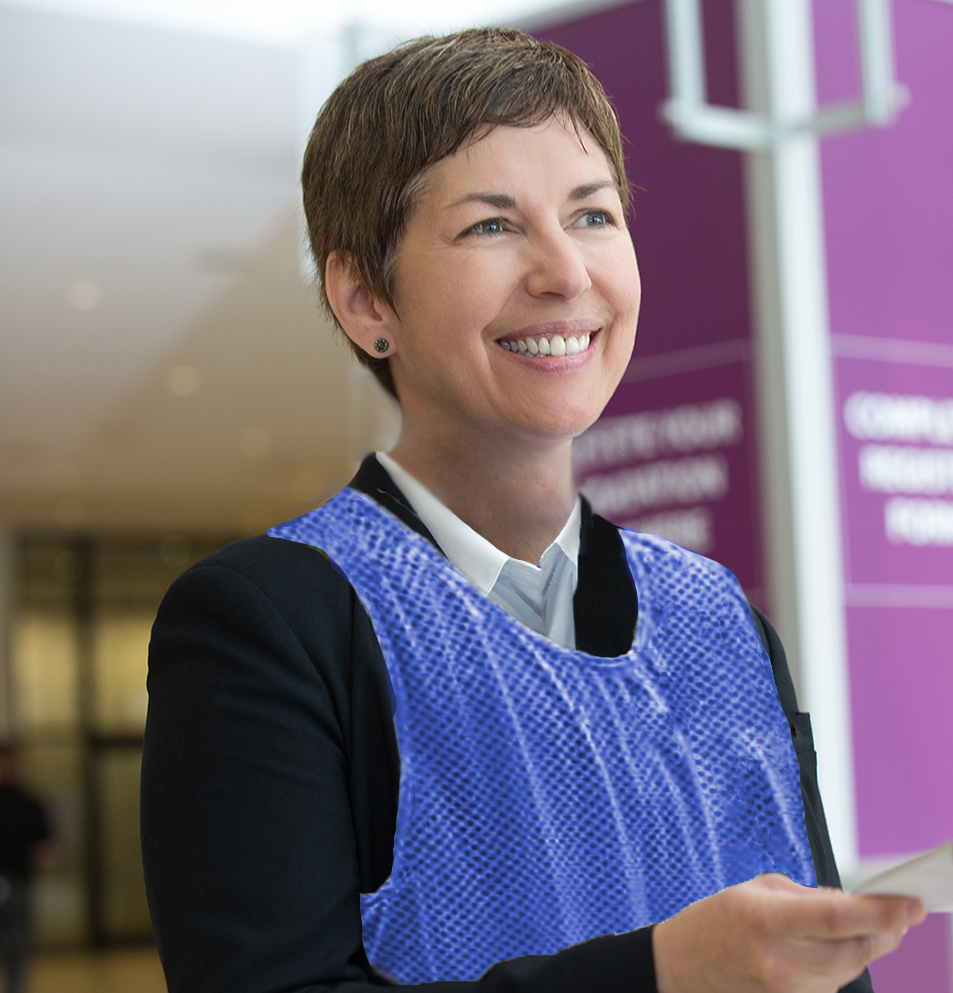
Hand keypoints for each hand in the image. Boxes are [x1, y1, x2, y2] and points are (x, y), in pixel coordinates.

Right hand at [652, 873, 924, 992]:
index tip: (909, 905)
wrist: (683, 968)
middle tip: (900, 913)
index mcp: (766, 921)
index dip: (879, 913)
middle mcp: (780, 963)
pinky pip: (833, 984)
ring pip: (850, 970)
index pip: (837, 918)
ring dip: (864, 947)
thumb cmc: (716, 920)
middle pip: (854, 950)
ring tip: (866, 926)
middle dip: (884, 931)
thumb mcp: (757, 890)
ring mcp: (788, 992)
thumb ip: (808, 897)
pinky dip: (843, 964)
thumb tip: (853, 905)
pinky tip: (834, 948)